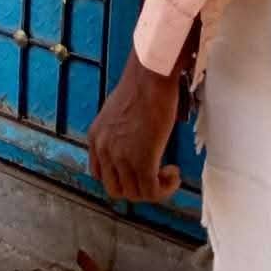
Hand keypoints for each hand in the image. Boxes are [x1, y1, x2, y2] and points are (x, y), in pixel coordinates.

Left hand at [88, 50, 181, 201]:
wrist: (151, 76)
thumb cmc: (141, 86)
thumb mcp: (118, 113)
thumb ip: (118, 133)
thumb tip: (133, 145)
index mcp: (96, 137)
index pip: (100, 174)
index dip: (121, 178)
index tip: (137, 171)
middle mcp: (104, 150)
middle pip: (116, 189)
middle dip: (137, 187)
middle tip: (155, 176)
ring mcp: (121, 157)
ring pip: (135, 194)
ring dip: (154, 189)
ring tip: (167, 173)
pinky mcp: (142, 162)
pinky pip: (152, 192)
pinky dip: (166, 188)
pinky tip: (173, 173)